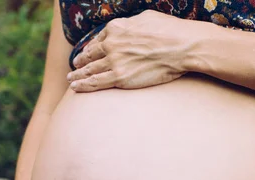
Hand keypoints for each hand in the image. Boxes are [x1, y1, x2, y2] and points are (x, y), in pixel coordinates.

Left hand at [67, 10, 192, 90]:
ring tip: (71, 78)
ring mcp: (114, 62)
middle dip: (80, 61)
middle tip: (74, 66)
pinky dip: (82, 85)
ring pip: (89, 70)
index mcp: (116, 28)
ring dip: (77, 74)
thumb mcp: (145, 18)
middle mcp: (111, 44)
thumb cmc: (170, 30)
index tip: (86, 53)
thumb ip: (130, 24)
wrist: (183, 46)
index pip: (98, 40)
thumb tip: (126, 28)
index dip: (90, 48)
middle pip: (90, 55)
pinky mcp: (119, 78)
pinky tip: (74, 87)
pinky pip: (95, 83)